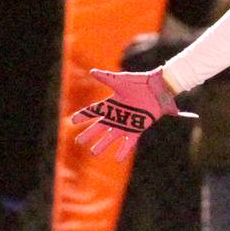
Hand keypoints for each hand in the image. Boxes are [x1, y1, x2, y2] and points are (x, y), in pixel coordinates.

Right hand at [70, 67, 192, 160]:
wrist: (157, 89)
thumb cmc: (139, 83)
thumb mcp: (120, 81)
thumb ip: (107, 78)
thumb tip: (92, 71)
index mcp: (111, 104)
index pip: (94, 111)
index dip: (83, 116)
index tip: (72, 120)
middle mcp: (117, 115)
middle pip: (99, 127)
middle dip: (89, 134)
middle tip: (79, 141)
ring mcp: (126, 123)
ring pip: (111, 137)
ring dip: (102, 145)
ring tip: (94, 152)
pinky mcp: (137, 128)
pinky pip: (129, 142)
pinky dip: (123, 150)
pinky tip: (117, 159)